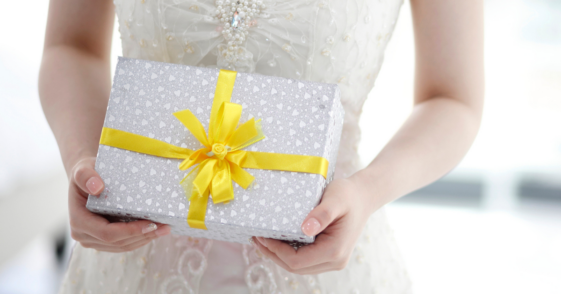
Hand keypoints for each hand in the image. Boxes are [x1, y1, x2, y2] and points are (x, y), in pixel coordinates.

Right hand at [68, 157, 170, 251]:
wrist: (87, 179)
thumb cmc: (87, 172)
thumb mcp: (83, 169)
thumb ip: (86, 176)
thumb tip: (97, 187)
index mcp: (78, 221)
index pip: (107, 233)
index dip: (130, 231)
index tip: (151, 224)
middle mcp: (83, 235)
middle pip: (118, 242)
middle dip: (143, 236)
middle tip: (166, 227)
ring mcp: (93, 240)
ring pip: (123, 246)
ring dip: (145, 239)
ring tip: (164, 229)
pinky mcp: (103, 241)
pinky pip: (124, 244)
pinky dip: (140, 238)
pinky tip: (155, 230)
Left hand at [253, 174, 374, 273]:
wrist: (364, 196)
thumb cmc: (349, 195)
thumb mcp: (336, 198)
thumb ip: (322, 214)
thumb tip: (306, 229)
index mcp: (335, 250)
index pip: (297, 261)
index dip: (276, 251)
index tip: (261, 236)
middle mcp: (335, 261)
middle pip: (296, 268)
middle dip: (273, 255)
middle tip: (255, 238)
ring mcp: (332, 260)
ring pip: (299, 266)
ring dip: (279, 255)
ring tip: (262, 239)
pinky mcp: (328, 255)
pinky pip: (304, 259)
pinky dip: (288, 252)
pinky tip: (276, 240)